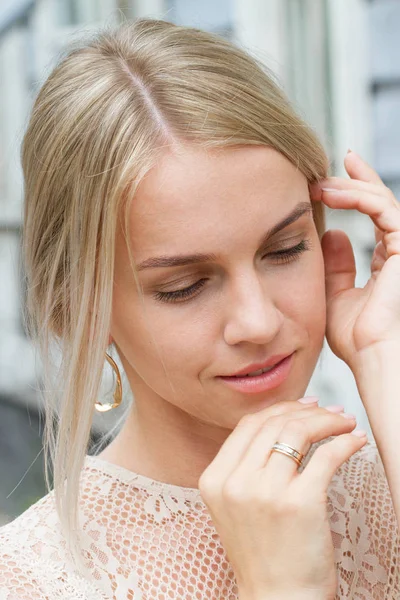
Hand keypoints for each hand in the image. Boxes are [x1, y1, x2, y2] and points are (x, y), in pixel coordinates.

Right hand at [198, 398, 366, 599]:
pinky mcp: (299, 504)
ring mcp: (265, 493)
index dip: (279, 409)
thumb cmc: (263, 552)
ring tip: (346, 424)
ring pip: (298, 432)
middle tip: (331, 412)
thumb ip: (246, 466)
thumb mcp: (236, 505)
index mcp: (214, 479)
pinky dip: (345, 443)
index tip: (304, 406)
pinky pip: (326, 456)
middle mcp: (235, 482)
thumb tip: (282, 422)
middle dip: (308, 412)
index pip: (247, 425)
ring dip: (328, 422)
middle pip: (273, 423)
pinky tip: (356, 442)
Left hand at [309, 151, 399, 368]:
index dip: (357, 194)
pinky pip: (383, 209)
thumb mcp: (337, 296)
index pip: (375, 218)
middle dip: (357, 179)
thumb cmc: (358, 338)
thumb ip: (337, 266)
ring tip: (319, 185)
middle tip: (330, 166)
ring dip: (350, 187)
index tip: (333, 180)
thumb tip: (332, 234)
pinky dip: (357, 197)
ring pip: (382, 200)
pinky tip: (330, 195)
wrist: (373, 356)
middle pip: (382, 202)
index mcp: (387, 262)